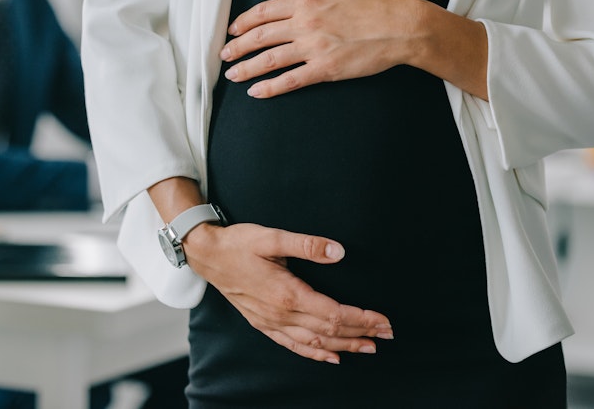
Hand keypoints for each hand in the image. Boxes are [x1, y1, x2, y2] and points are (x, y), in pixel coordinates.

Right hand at [184, 221, 392, 363]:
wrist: (206, 255)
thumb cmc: (238, 243)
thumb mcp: (272, 237)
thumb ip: (307, 244)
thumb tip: (339, 251)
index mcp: (287, 294)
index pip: (334, 314)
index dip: (362, 319)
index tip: (383, 320)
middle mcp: (281, 314)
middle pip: (329, 332)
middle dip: (361, 333)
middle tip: (387, 334)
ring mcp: (271, 322)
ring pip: (314, 344)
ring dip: (344, 347)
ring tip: (368, 347)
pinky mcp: (263, 324)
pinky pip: (293, 346)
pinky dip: (315, 355)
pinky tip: (331, 357)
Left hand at [220, 0, 421, 98]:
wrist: (402, 28)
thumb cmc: (376, 2)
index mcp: (307, 2)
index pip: (264, 12)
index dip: (244, 22)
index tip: (233, 30)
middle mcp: (305, 25)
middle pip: (261, 37)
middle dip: (237, 47)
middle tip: (224, 55)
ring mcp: (313, 49)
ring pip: (270, 60)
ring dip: (246, 68)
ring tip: (232, 75)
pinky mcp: (325, 69)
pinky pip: (291, 80)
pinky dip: (271, 87)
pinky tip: (257, 92)